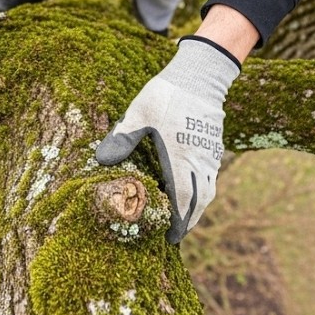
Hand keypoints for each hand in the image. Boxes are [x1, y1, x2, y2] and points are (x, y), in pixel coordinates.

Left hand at [94, 36, 240, 242]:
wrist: (200, 75)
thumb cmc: (167, 95)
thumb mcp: (139, 114)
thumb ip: (122, 138)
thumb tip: (101, 161)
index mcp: (180, 160)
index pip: (182, 202)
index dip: (177, 224)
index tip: (170, 239)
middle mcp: (198, 162)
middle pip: (197, 202)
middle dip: (187, 222)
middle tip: (174, 236)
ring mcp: (209, 156)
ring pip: (206, 191)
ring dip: (195, 208)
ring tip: (182, 220)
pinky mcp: (213, 148)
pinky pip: (209, 178)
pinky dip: (201, 192)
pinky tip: (189, 192)